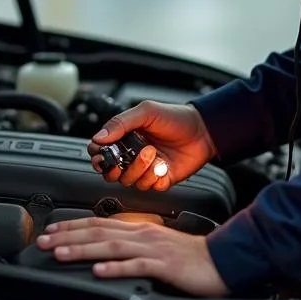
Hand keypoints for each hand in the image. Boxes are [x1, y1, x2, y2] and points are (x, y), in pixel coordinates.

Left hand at [36, 217, 228, 295]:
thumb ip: (134, 247)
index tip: (50, 231)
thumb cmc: (192, 258)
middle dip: (67, 236)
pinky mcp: (165, 265)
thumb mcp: (158, 247)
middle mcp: (143, 234)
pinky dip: (116, 268)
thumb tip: (108, 253)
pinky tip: (100, 272)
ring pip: (111, 246)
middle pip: (98, 232)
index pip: (99, 223)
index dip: (72, 226)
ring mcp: (153, 249)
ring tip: (59, 253)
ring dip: (83, 249)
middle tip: (41, 240)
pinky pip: (137, 266)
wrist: (224, 260)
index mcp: (140, 229)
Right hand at [88, 100, 217, 191]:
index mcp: (124, 138)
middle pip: (111, 172)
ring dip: (139, 169)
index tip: (101, 154)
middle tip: (124, 159)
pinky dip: (154, 178)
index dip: (97, 156)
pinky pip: (149, 187)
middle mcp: (132, 156)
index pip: (100, 152)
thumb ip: (121, 123)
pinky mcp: (159, 180)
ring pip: (129, 181)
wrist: (202, 129)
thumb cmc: (175, 117)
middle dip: (115, 168)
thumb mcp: (146, 112)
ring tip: (153, 153)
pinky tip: (163, 165)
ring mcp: (145, 170)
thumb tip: (99, 137)